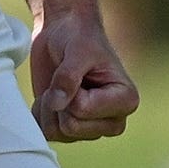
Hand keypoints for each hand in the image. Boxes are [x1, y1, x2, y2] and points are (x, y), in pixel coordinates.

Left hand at [28, 2, 138, 142]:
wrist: (64, 33)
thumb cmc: (80, 37)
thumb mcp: (78, 50)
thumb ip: (68, 76)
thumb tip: (57, 104)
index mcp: (126, 101)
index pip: (83, 109)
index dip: (71, 89)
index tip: (80, 71)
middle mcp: (112, 121)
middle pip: (71, 127)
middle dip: (59, 102)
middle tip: (65, 79)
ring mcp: (91, 129)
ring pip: (57, 133)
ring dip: (49, 107)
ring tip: (59, 86)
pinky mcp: (70, 130)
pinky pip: (46, 134)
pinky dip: (41, 113)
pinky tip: (51, 96)